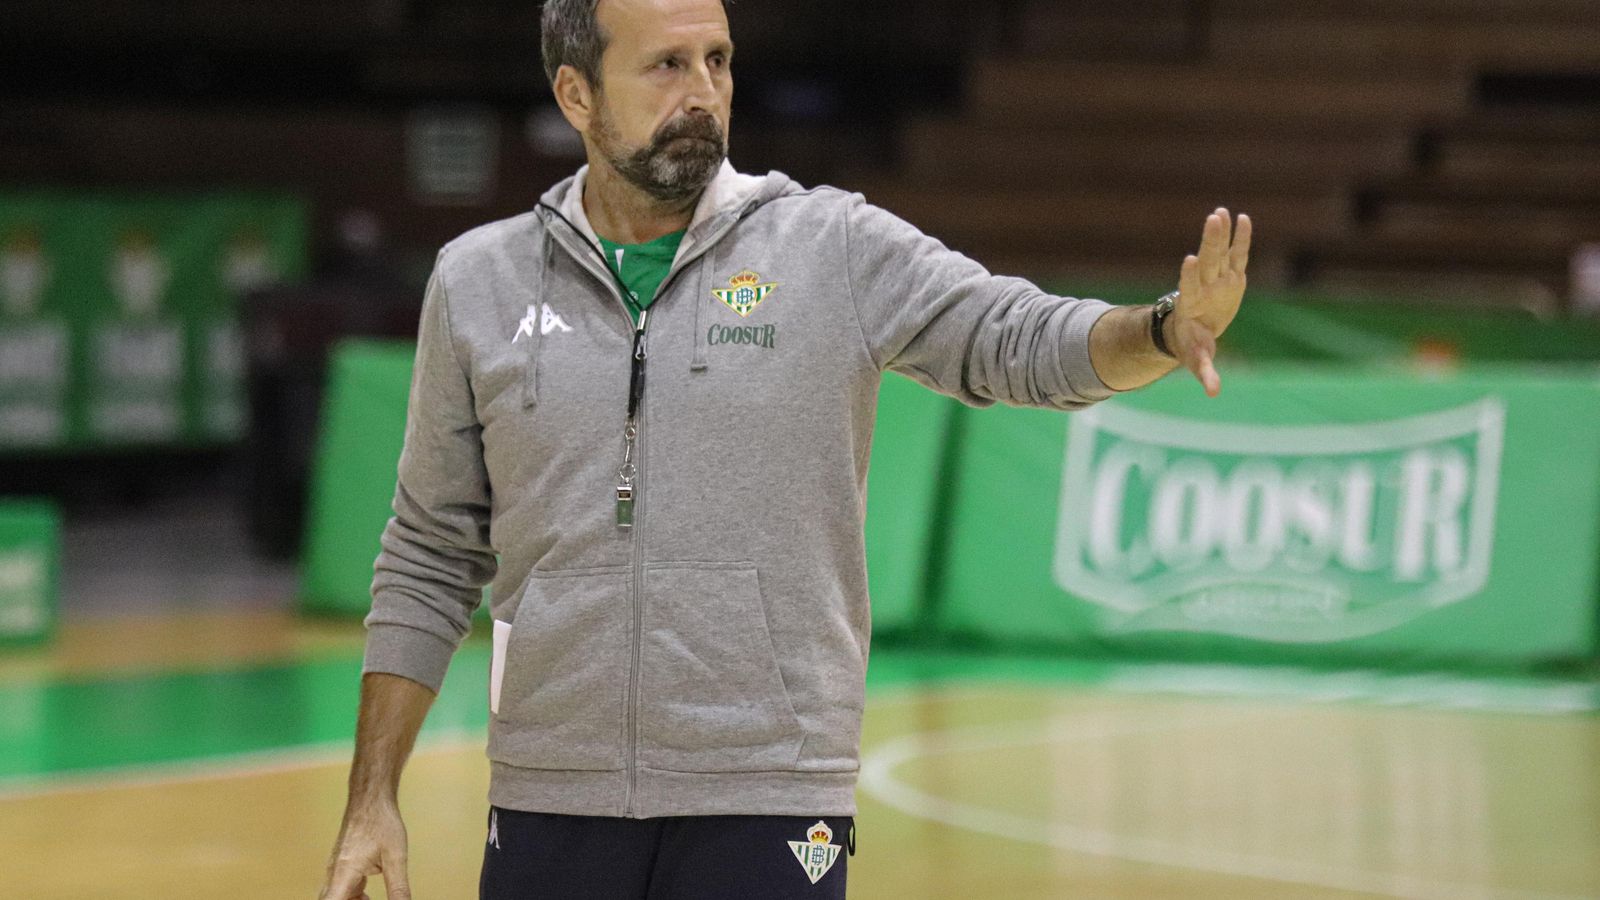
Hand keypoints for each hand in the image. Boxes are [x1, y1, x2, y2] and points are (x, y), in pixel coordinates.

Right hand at [320, 799, 411, 899]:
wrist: (371, 799)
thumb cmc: (381, 823)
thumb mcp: (396, 858)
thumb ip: (398, 888)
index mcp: (343, 874)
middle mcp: (334, 874)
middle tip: (367, 898)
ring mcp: (336, 870)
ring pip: (336, 897)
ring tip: (369, 897)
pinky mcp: (342, 865)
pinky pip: (341, 889)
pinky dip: (352, 897)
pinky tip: (367, 896)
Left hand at [1170, 207, 1250, 396]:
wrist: (1190, 332)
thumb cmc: (1192, 347)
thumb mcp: (1197, 361)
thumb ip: (1205, 373)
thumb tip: (1213, 394)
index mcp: (1193, 306)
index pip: (1189, 287)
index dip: (1189, 275)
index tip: (1189, 260)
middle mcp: (1203, 287)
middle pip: (1207, 261)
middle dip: (1209, 242)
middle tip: (1212, 219)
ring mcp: (1216, 279)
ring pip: (1219, 252)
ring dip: (1220, 233)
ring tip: (1221, 212)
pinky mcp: (1230, 275)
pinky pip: (1236, 254)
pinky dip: (1240, 238)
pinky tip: (1243, 218)